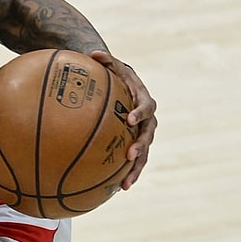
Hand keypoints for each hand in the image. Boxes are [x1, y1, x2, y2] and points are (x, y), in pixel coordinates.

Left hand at [91, 51, 157, 189]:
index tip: (129, 119)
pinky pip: (131, 161)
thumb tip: (94, 53)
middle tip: (130, 155)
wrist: (123, 85)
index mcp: (143, 100)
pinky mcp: (133, 144)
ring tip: (125, 184)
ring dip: (136, 169)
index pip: (146, 107)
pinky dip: (124, 173)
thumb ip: (105, 60)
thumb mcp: (112, 65)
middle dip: (140, 146)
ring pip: (143, 154)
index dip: (140, 113)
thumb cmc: (115, 74)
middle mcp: (147, 119)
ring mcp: (142, 134)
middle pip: (148, 135)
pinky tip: (115, 189)